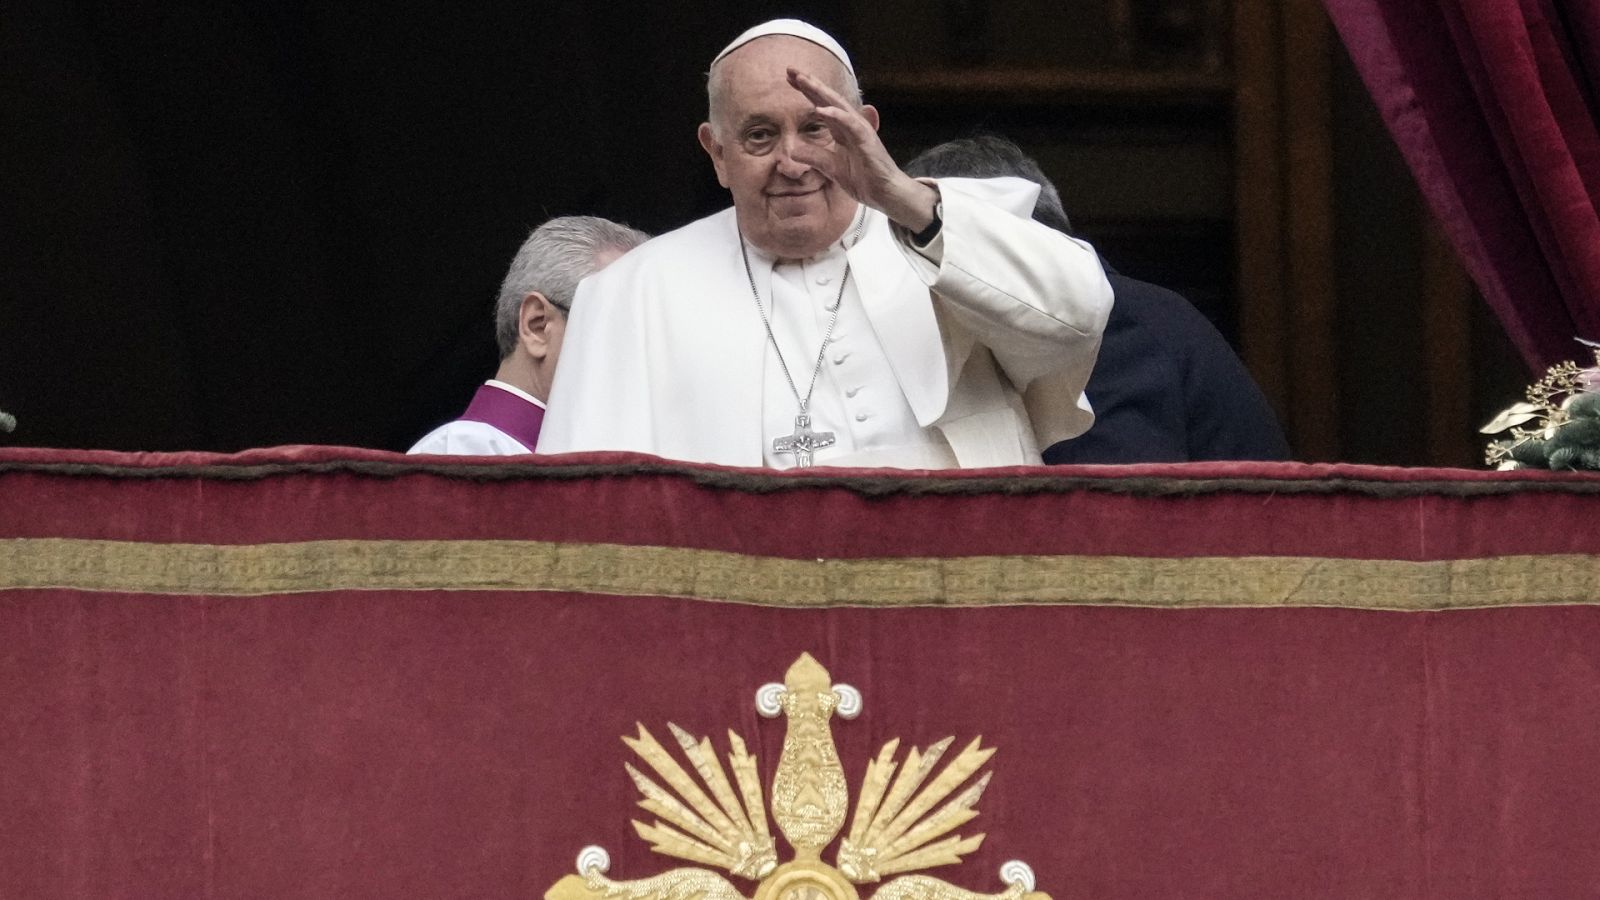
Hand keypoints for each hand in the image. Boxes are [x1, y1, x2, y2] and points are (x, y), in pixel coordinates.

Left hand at [785, 68, 937, 231]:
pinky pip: (849, 124)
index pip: (821, 105)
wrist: (885, 193)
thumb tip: (792, 151)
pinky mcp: (866, 139)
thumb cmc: (863, 178)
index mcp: (842, 129)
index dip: (806, 91)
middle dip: (810, 83)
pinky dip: (835, 115)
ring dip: (819, 91)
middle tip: (791, 70)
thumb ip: (814, 157)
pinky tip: (819, 110)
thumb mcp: (831, 168)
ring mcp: (859, 130)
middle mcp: (850, 124)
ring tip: (802, 80)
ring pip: (838, 105)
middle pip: (827, 99)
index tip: (789, 78)